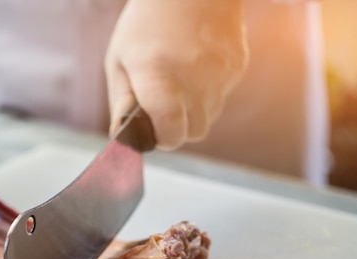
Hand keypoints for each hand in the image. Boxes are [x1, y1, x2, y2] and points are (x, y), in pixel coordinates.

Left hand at [105, 0, 248, 149]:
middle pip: (193, 132)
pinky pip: (222, 95)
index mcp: (157, 76)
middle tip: (163, 107)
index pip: (171, 132)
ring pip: (210, 116)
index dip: (163, 139)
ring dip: (193, 110)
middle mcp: (193, 78)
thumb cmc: (146, 23)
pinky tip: (195, 66)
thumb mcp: (119, 60)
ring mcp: (220, 73)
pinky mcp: (237, 66)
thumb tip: (123, 137)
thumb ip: (121, 102)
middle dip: (178, 127)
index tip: (154, 130)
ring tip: (179, 80)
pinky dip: (208, 91)